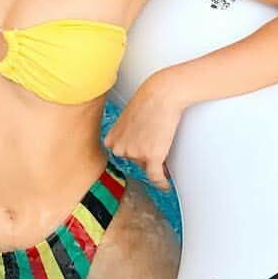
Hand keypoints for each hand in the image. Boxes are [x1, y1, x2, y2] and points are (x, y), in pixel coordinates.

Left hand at [103, 73, 188, 191]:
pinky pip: (156, 178)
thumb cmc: (149, 100)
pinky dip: (162, 183)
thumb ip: (128, 133)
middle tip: (158, 140)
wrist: (162, 93)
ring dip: (158, 161)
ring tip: (164, 141)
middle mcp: (119, 148)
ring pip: (149, 167)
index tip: (143, 155)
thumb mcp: (129, 117)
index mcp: (111, 139)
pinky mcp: (151, 156)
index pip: (124, 155)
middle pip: (137, 162)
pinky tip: (166, 185)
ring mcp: (134, 153)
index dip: (136, 152)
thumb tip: (138, 145)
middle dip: (148, 155)